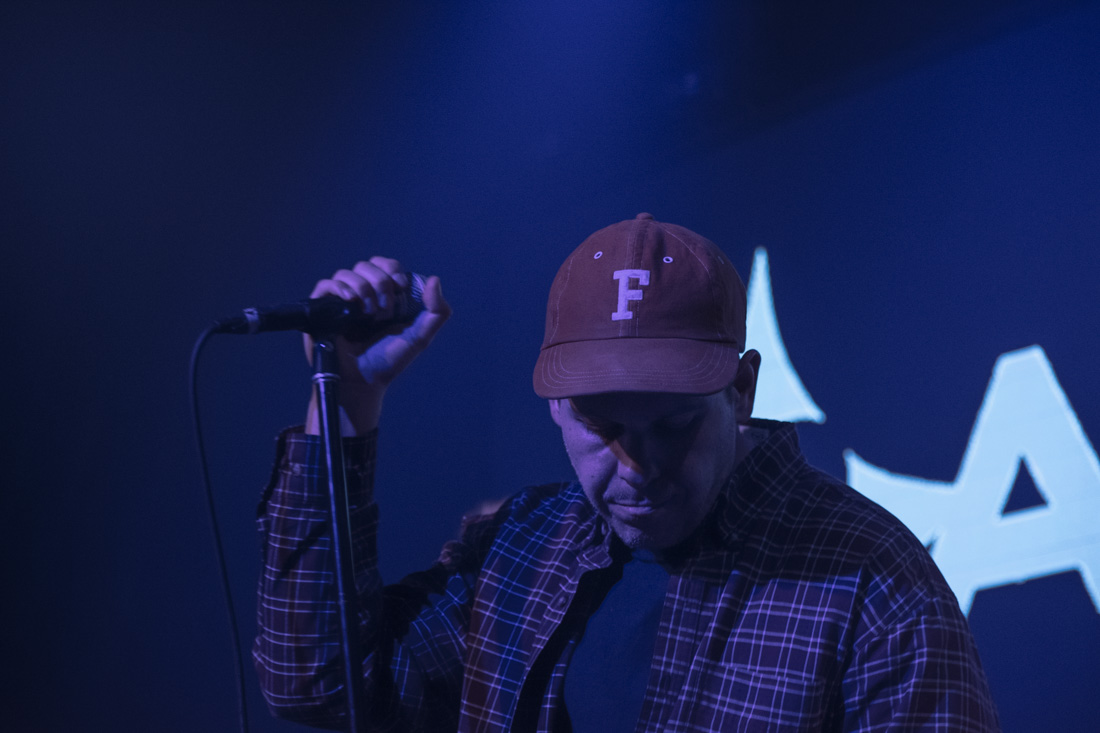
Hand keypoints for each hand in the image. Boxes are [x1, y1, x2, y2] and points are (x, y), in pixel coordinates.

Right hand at [304, 257, 450, 433]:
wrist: (362, 382)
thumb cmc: (388, 361)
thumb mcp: (420, 337)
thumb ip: (437, 312)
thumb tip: (433, 279)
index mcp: (384, 295)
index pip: (386, 265)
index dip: (393, 270)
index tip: (401, 287)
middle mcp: (362, 294)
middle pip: (367, 265)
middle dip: (380, 283)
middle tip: (385, 310)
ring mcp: (341, 301)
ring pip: (347, 273)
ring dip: (363, 289)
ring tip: (368, 315)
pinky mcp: (322, 309)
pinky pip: (326, 284)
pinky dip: (340, 288)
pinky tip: (351, 303)